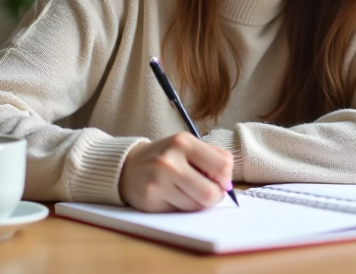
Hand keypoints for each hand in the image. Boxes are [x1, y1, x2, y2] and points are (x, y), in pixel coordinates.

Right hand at [118, 132, 233, 211]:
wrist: (127, 166)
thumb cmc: (166, 156)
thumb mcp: (187, 146)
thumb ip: (213, 159)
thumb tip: (228, 185)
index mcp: (183, 142)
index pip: (223, 166)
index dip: (226, 178)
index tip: (219, 180)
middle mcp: (170, 161)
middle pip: (211, 193)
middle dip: (214, 196)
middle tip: (207, 191)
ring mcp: (158, 182)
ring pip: (197, 206)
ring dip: (197, 203)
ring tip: (185, 191)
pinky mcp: (150, 201)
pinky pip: (180, 212)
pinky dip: (181, 207)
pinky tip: (171, 196)